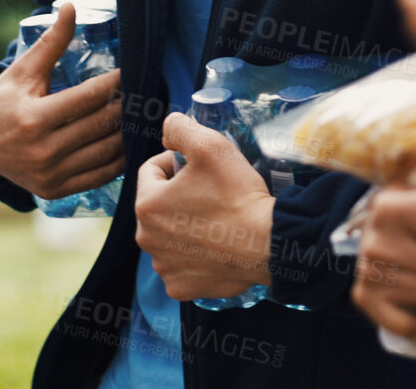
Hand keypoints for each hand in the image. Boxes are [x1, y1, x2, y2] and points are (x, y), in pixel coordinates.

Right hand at [0, 3, 125, 197]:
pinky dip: (120, 160)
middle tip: (146, 92)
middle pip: (101, 125)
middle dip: (128, 106)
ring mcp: (50, 174)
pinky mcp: (55, 190)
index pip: (88, 98)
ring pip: (106, 153)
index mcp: (33, 118)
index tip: (132, 71)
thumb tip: (71, 7)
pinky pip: (100, 176)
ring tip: (144, 114)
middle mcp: (42, 150)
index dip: (115, 83)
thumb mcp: (22, 71)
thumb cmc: (1, 102)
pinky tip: (130, 141)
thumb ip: (50, 43)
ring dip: (130, 133)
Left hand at [133, 112, 273, 300]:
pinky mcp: (181, 288)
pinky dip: (194, 256)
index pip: (151, 172)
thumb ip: (179, 128)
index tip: (199, 167)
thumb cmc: (238, 195)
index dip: (175, 162)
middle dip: (178, 196)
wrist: (268, 244)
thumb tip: (168, 129)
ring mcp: (164, 267)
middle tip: (211, 193)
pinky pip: (182, 265)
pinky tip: (216, 248)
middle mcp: (147, 240)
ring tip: (216, 220)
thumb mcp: (211, 145)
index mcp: (147, 205)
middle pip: (158, 206)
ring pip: (169, 236)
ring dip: (184, 226)